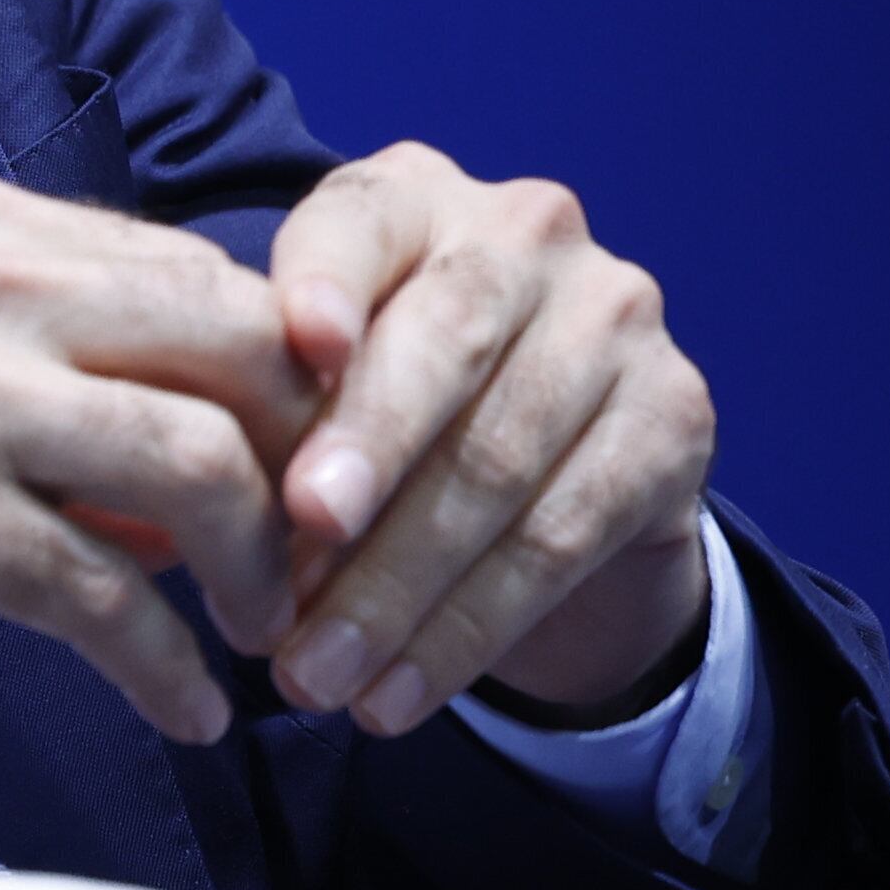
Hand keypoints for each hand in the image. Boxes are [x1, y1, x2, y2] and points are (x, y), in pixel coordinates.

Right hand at [0, 163, 318, 742]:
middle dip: (305, 462)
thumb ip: (6, 347)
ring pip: (198, 460)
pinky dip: (170, 667)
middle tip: (315, 555)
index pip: (190, 268)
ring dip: (261, 570)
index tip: (301, 464)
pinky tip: (183, 708)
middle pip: (231, 342)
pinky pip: (107, 595)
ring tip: (262, 640)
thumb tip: (149, 447)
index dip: (275, 376)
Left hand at [264, 143, 716, 737]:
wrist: (559, 453)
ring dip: (395, 589)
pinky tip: (395, 693)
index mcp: (413, 196)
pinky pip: (558, 540)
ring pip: (495, 464)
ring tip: (314, 675)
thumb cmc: (389, 395)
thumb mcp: (323, 371)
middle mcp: (525, 231)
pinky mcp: (675, 417)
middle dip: (363, 456)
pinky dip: (463, 632)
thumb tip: (213, 509)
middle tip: (291, 552)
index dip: (326, 281)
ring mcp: (615, 317)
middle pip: (442, 345)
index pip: (358, 221)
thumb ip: (279, 399)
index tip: (298, 345)